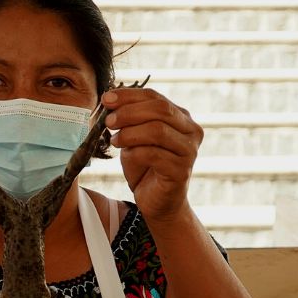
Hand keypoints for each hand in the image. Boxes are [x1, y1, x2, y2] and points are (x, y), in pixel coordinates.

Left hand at [102, 88, 202, 222]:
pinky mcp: (182, 170)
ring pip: (157, 130)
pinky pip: (154, 154)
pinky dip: (134, 152)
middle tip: (108, 121)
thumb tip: (109, 99)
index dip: (129, 95)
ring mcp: (189, 151)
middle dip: (129, 112)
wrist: (156, 201)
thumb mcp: (134, 137)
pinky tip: (125, 155)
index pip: (155, 97)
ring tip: (114, 140)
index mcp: (181, 117)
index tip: (106, 99)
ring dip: (130, 133)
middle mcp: (191, 131)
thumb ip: (128, 119)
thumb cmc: (145, 167)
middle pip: (160, 109)